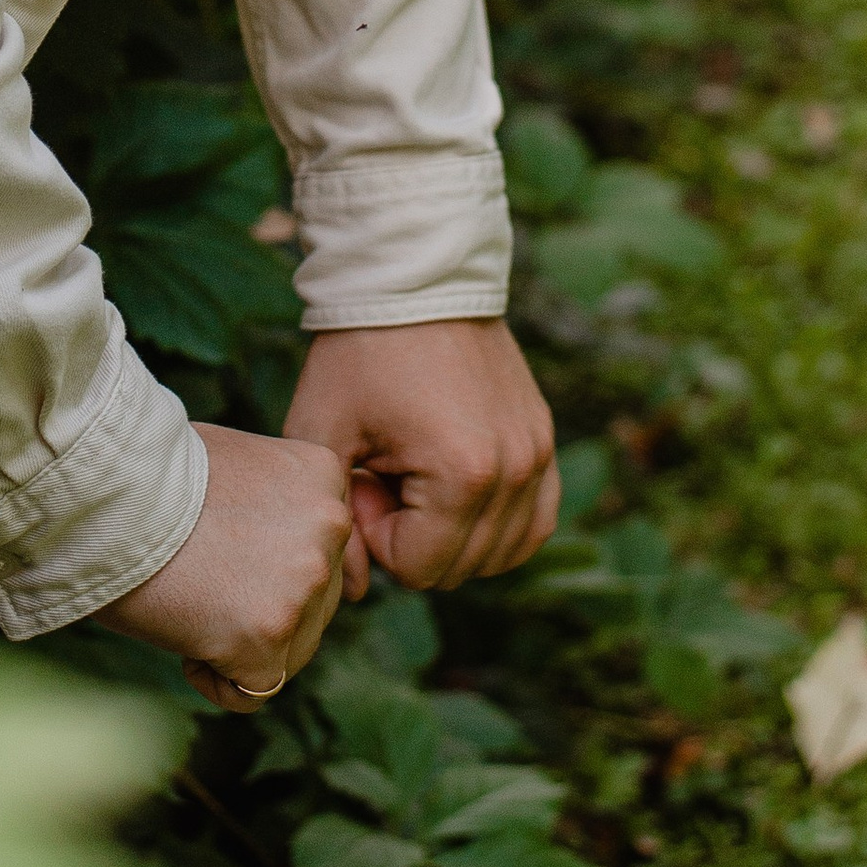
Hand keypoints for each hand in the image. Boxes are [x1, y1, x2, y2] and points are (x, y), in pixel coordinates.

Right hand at [96, 423, 352, 713]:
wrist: (105, 494)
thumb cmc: (150, 476)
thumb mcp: (238, 463)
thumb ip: (277, 503)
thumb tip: (281, 552)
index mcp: (323, 475)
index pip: (320, 549)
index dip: (269, 563)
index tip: (222, 549)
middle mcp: (329, 527)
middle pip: (316, 603)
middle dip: (263, 608)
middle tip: (202, 579)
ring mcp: (303, 584)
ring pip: (292, 650)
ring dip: (244, 644)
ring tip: (191, 600)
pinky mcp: (268, 638)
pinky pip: (253, 690)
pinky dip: (216, 678)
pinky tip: (184, 637)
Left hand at [286, 319, 558, 599]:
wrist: (414, 277)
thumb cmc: (360, 353)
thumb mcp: (322, 432)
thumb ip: (332, 520)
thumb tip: (357, 589)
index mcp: (463, 473)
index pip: (418, 568)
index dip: (375, 531)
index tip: (364, 471)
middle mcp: (514, 469)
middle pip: (458, 568)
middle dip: (411, 533)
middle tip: (385, 468)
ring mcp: (537, 453)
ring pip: (500, 554)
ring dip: (452, 531)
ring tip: (417, 473)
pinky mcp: (544, 438)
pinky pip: (536, 521)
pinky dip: (498, 525)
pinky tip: (456, 492)